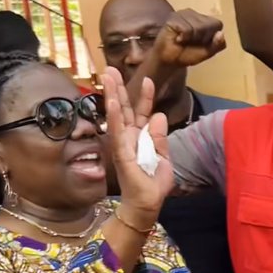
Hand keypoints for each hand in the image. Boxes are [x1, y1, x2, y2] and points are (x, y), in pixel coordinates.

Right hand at [102, 67, 173, 222]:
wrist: (147, 204)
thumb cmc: (154, 183)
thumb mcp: (164, 157)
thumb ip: (160, 137)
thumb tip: (159, 115)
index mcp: (140, 137)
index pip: (142, 112)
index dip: (144, 96)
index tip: (148, 79)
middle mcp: (129, 138)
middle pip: (124, 109)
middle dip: (118, 88)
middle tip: (111, 69)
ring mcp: (123, 144)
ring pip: (117, 115)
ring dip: (113, 95)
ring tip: (108, 76)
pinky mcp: (120, 153)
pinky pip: (117, 133)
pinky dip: (114, 117)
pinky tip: (112, 103)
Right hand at [151, 9, 226, 68]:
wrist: (168, 60)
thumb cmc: (187, 55)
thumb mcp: (207, 53)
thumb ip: (217, 45)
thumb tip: (221, 34)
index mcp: (205, 21)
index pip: (218, 24)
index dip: (211, 37)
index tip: (201, 43)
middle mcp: (195, 14)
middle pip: (209, 25)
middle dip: (201, 38)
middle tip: (190, 42)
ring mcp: (184, 13)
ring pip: (198, 26)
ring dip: (191, 38)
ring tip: (183, 40)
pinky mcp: (174, 16)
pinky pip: (186, 28)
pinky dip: (183, 37)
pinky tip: (177, 38)